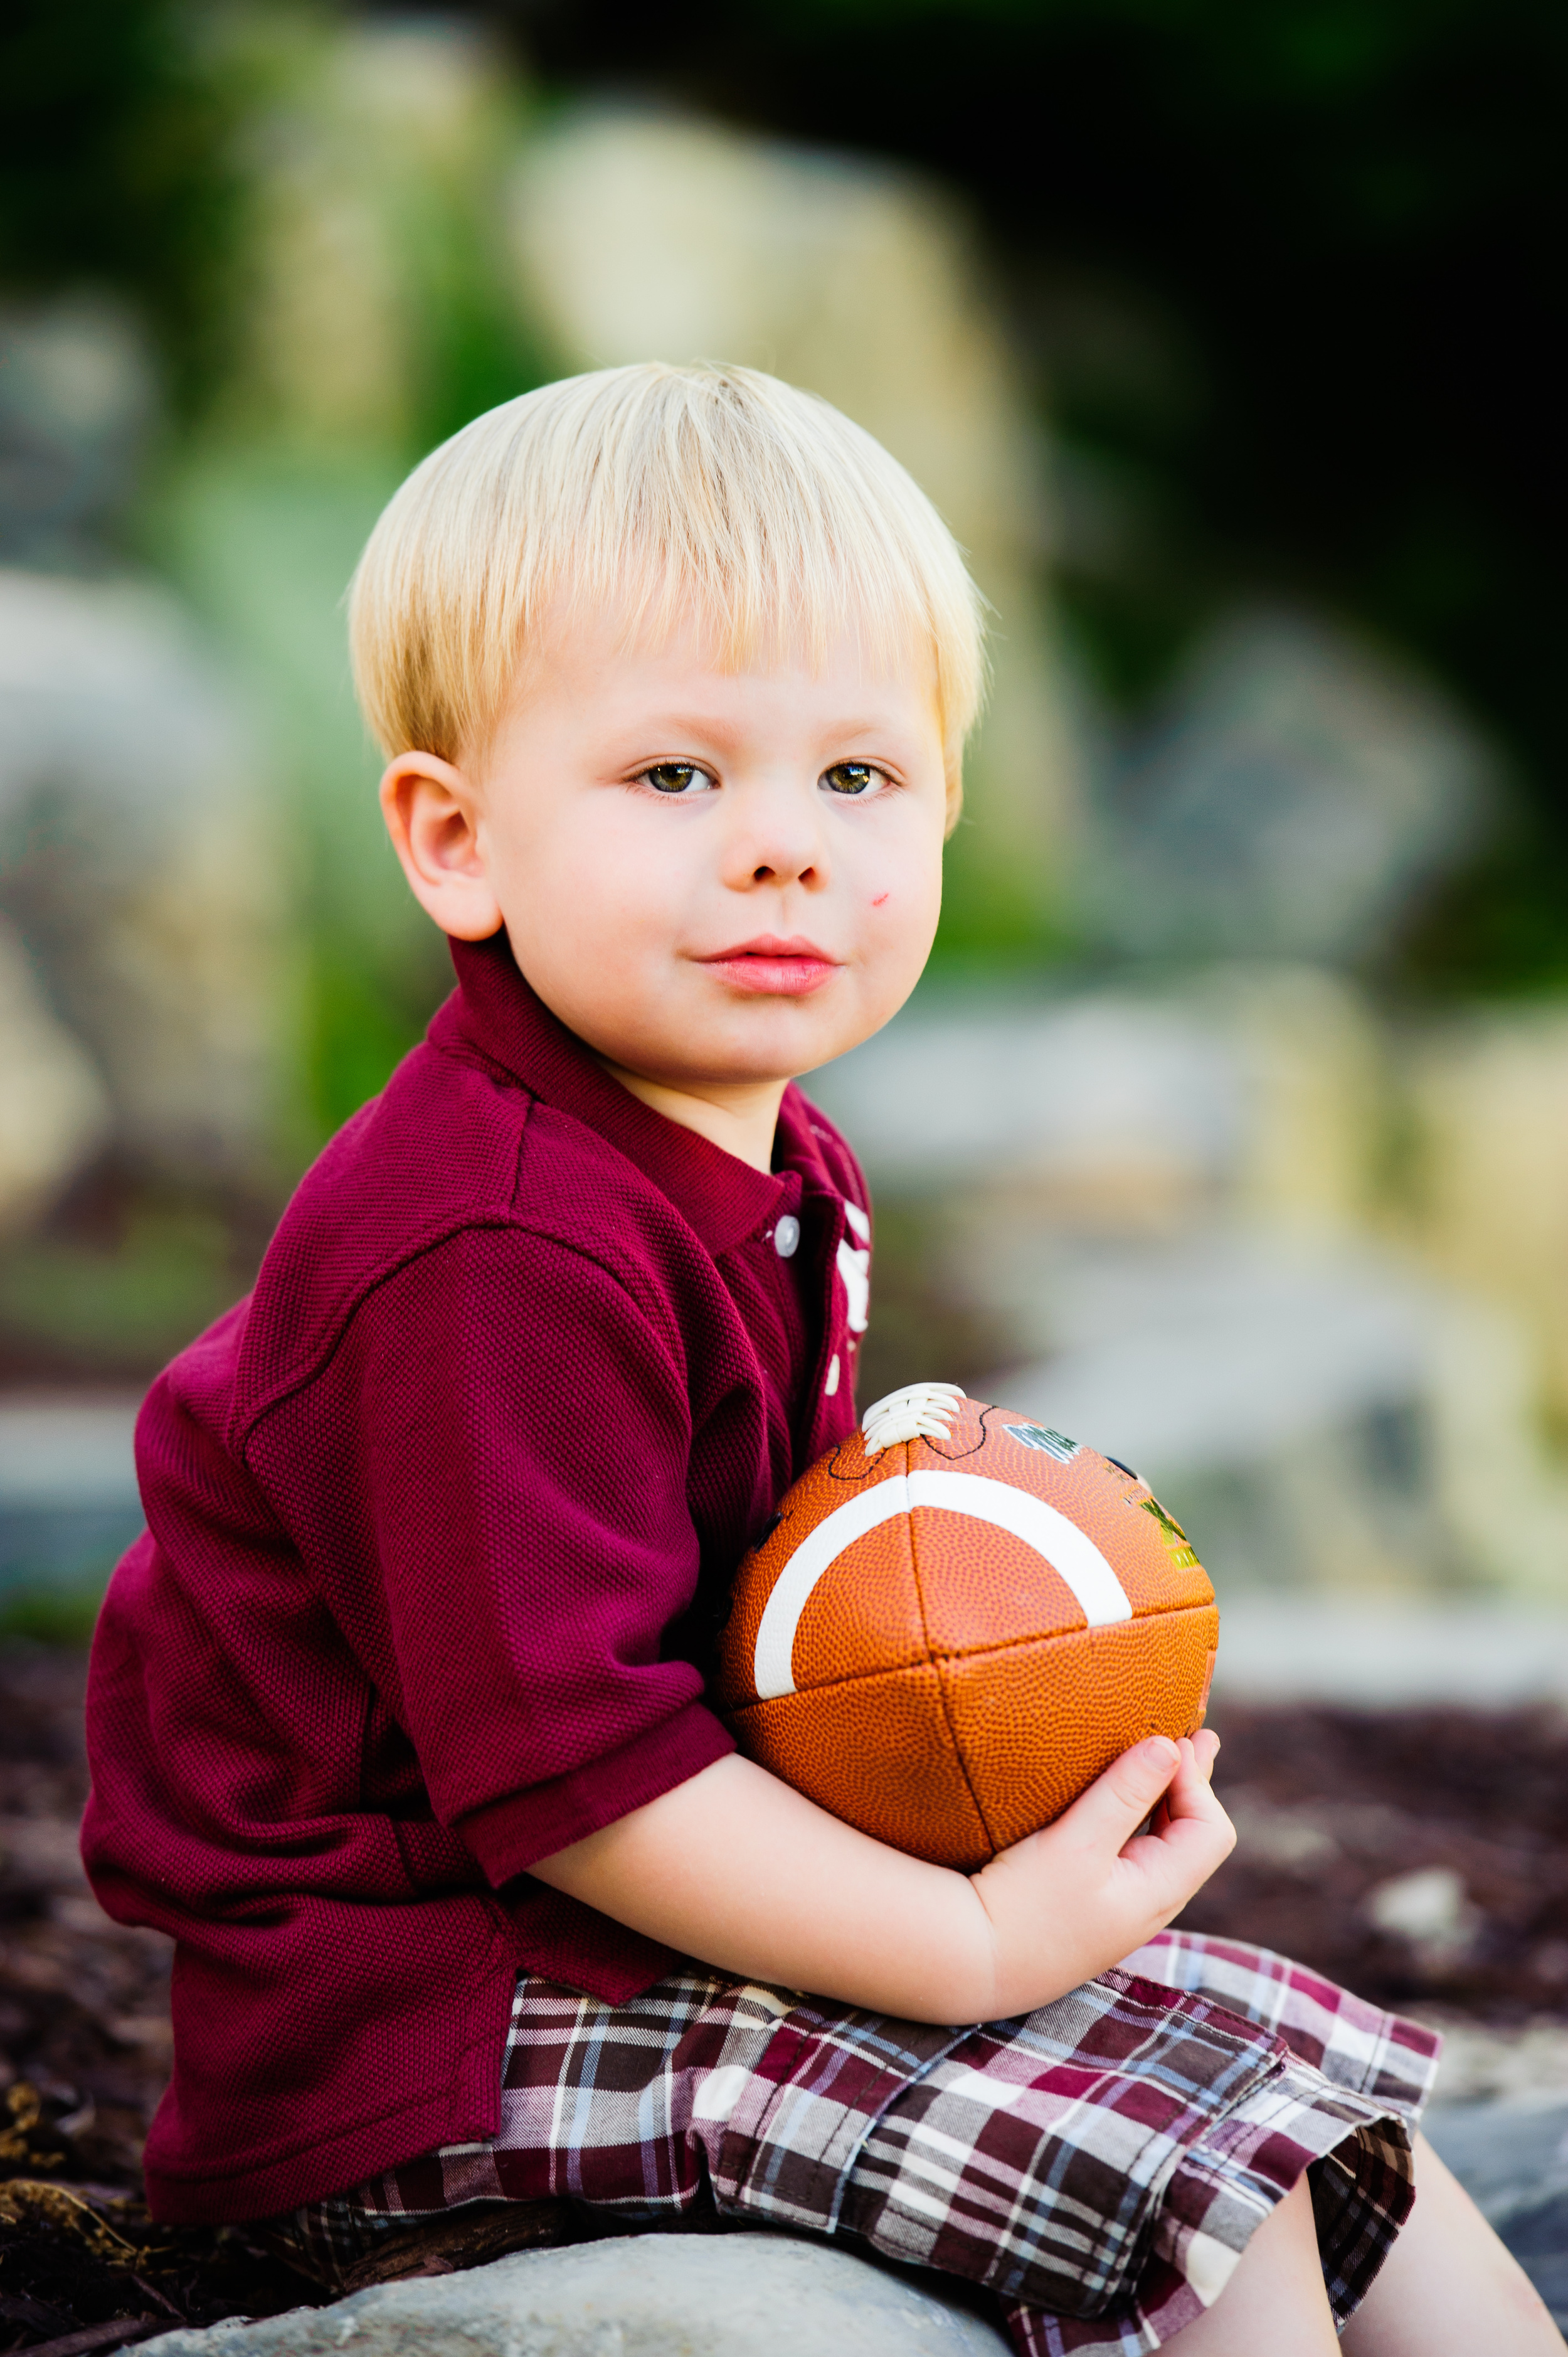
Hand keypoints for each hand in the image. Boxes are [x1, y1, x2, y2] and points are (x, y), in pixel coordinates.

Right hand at [971, 1731, 1233, 2018]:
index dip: (1197, 1781)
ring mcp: (1122, 1905)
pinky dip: (1139, 1815)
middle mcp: (1150, 1903)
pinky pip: (1132, 1851)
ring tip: (1167, 1757)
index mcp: (1158, 1892)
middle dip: (1192, 1783)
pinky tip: (1123, 1798)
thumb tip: (1170, 1745)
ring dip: (1166, 1797)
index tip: (1167, 1741)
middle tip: (1196, 1735)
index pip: (1210, 1830)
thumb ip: (1124, 1793)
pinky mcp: (1093, 1902)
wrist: (973, 1964)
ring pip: (1163, 1842)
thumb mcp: (1076, 1844)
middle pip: (1193, 1836)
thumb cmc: (1024, 1905)